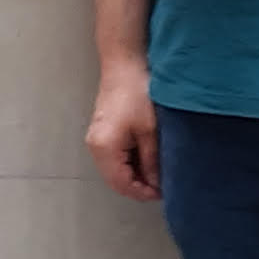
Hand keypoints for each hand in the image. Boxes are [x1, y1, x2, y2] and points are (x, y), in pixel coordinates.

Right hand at [84, 66, 161, 202]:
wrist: (124, 66)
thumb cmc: (136, 93)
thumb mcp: (150, 131)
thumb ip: (151, 161)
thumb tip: (155, 184)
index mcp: (105, 149)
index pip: (122, 184)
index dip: (143, 193)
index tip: (163, 192)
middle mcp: (95, 148)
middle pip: (115, 180)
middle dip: (138, 186)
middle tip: (162, 186)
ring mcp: (96, 140)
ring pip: (115, 171)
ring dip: (134, 176)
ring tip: (157, 173)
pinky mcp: (102, 133)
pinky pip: (114, 158)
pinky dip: (129, 164)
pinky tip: (146, 159)